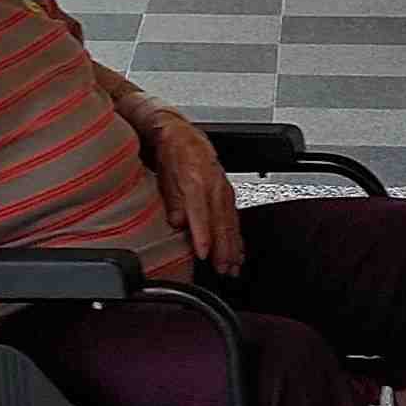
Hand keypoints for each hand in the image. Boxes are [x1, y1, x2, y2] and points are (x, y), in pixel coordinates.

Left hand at [143, 106, 243, 275]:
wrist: (185, 137)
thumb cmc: (173, 156)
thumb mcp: (166, 176)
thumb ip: (173, 201)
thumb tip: (177, 223)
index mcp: (197, 180)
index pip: (200, 212)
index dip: (203, 235)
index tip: (204, 253)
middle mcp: (214, 185)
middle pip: (221, 221)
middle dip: (223, 248)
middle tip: (222, 269)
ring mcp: (225, 190)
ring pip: (231, 223)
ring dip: (233, 247)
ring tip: (232, 267)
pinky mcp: (229, 194)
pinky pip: (235, 219)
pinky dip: (238, 238)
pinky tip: (239, 253)